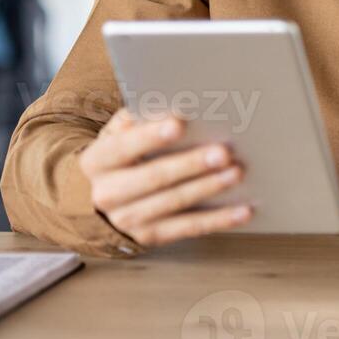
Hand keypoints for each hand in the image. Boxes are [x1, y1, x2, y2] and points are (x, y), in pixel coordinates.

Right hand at [79, 109, 252, 247]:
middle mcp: (107, 194)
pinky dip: (219, 220)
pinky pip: (188, 228)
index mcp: (97, 161)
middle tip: (223, 152)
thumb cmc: (119, 155)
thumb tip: (172, 103)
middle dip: (190, 164)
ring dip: (208, 188)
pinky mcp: (149, 236)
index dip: (151, 136)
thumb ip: (138, 119)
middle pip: (154, 178)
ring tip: (236, 173)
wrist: (94, 200)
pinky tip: (243, 211)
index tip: (179, 124)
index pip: (124, 147)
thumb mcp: (116, 134)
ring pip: (174, 204)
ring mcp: (127, 220)